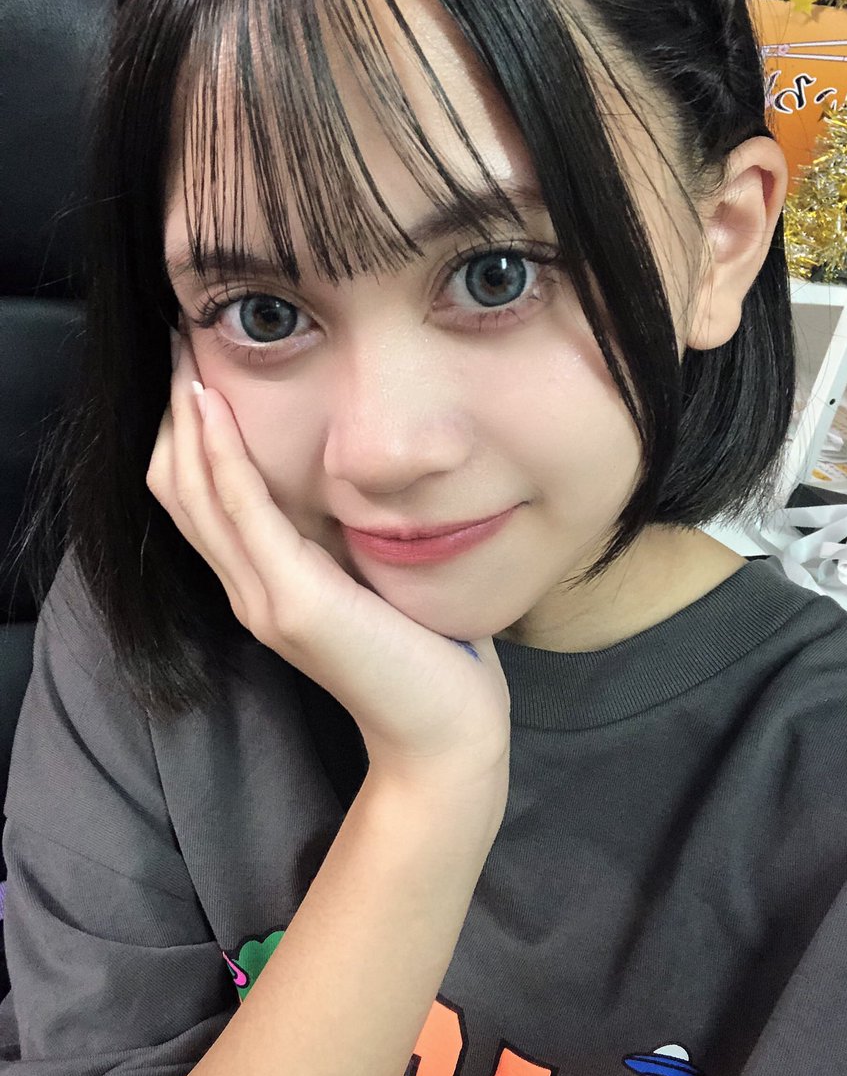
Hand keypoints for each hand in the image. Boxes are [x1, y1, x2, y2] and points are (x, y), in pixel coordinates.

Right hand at [147, 335, 511, 789]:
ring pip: (193, 495)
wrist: (443, 728)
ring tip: (185, 360)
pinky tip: (213, 406)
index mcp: (262, 583)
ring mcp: (262, 598)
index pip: (196, 500)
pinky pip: (240, 512)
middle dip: (174, 415)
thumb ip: (335, 535)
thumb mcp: (365, 575)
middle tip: (178, 347)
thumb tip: (337, 472)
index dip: (184, 435)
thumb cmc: (419, 648)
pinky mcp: (291, 602)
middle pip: (177, 490)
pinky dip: (220, 455)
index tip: (194, 372)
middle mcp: (247, 590)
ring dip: (186, 422)